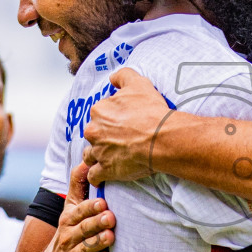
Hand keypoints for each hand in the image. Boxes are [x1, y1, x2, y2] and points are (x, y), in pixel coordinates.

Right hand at [35, 163, 114, 251]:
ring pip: (86, 247)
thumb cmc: (68, 236)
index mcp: (69, 220)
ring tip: (110, 236)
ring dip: (98, 241)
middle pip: (83, 228)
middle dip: (96, 222)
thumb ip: (78, 187)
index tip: (102, 202)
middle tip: (110, 217)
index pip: (79, 211)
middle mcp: (69, 236)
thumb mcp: (70, 211)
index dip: (90, 207)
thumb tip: (85, 161)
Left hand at [83, 68, 169, 185]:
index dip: (111, 119)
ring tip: (111, 157)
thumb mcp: (139, 83)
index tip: (123, 123)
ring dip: (97, 156)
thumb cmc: (151, 111)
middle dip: (102, 137)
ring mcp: (98, 151)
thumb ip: (123, 76)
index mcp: (99, 110)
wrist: (161, 137)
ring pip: (90, 155)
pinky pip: (93, 175)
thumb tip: (113, 79)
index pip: (99, 114)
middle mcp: (94, 130)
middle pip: (93, 134)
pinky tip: (106, 174)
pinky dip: (98, 176)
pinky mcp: (105, 170)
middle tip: (120, 140)